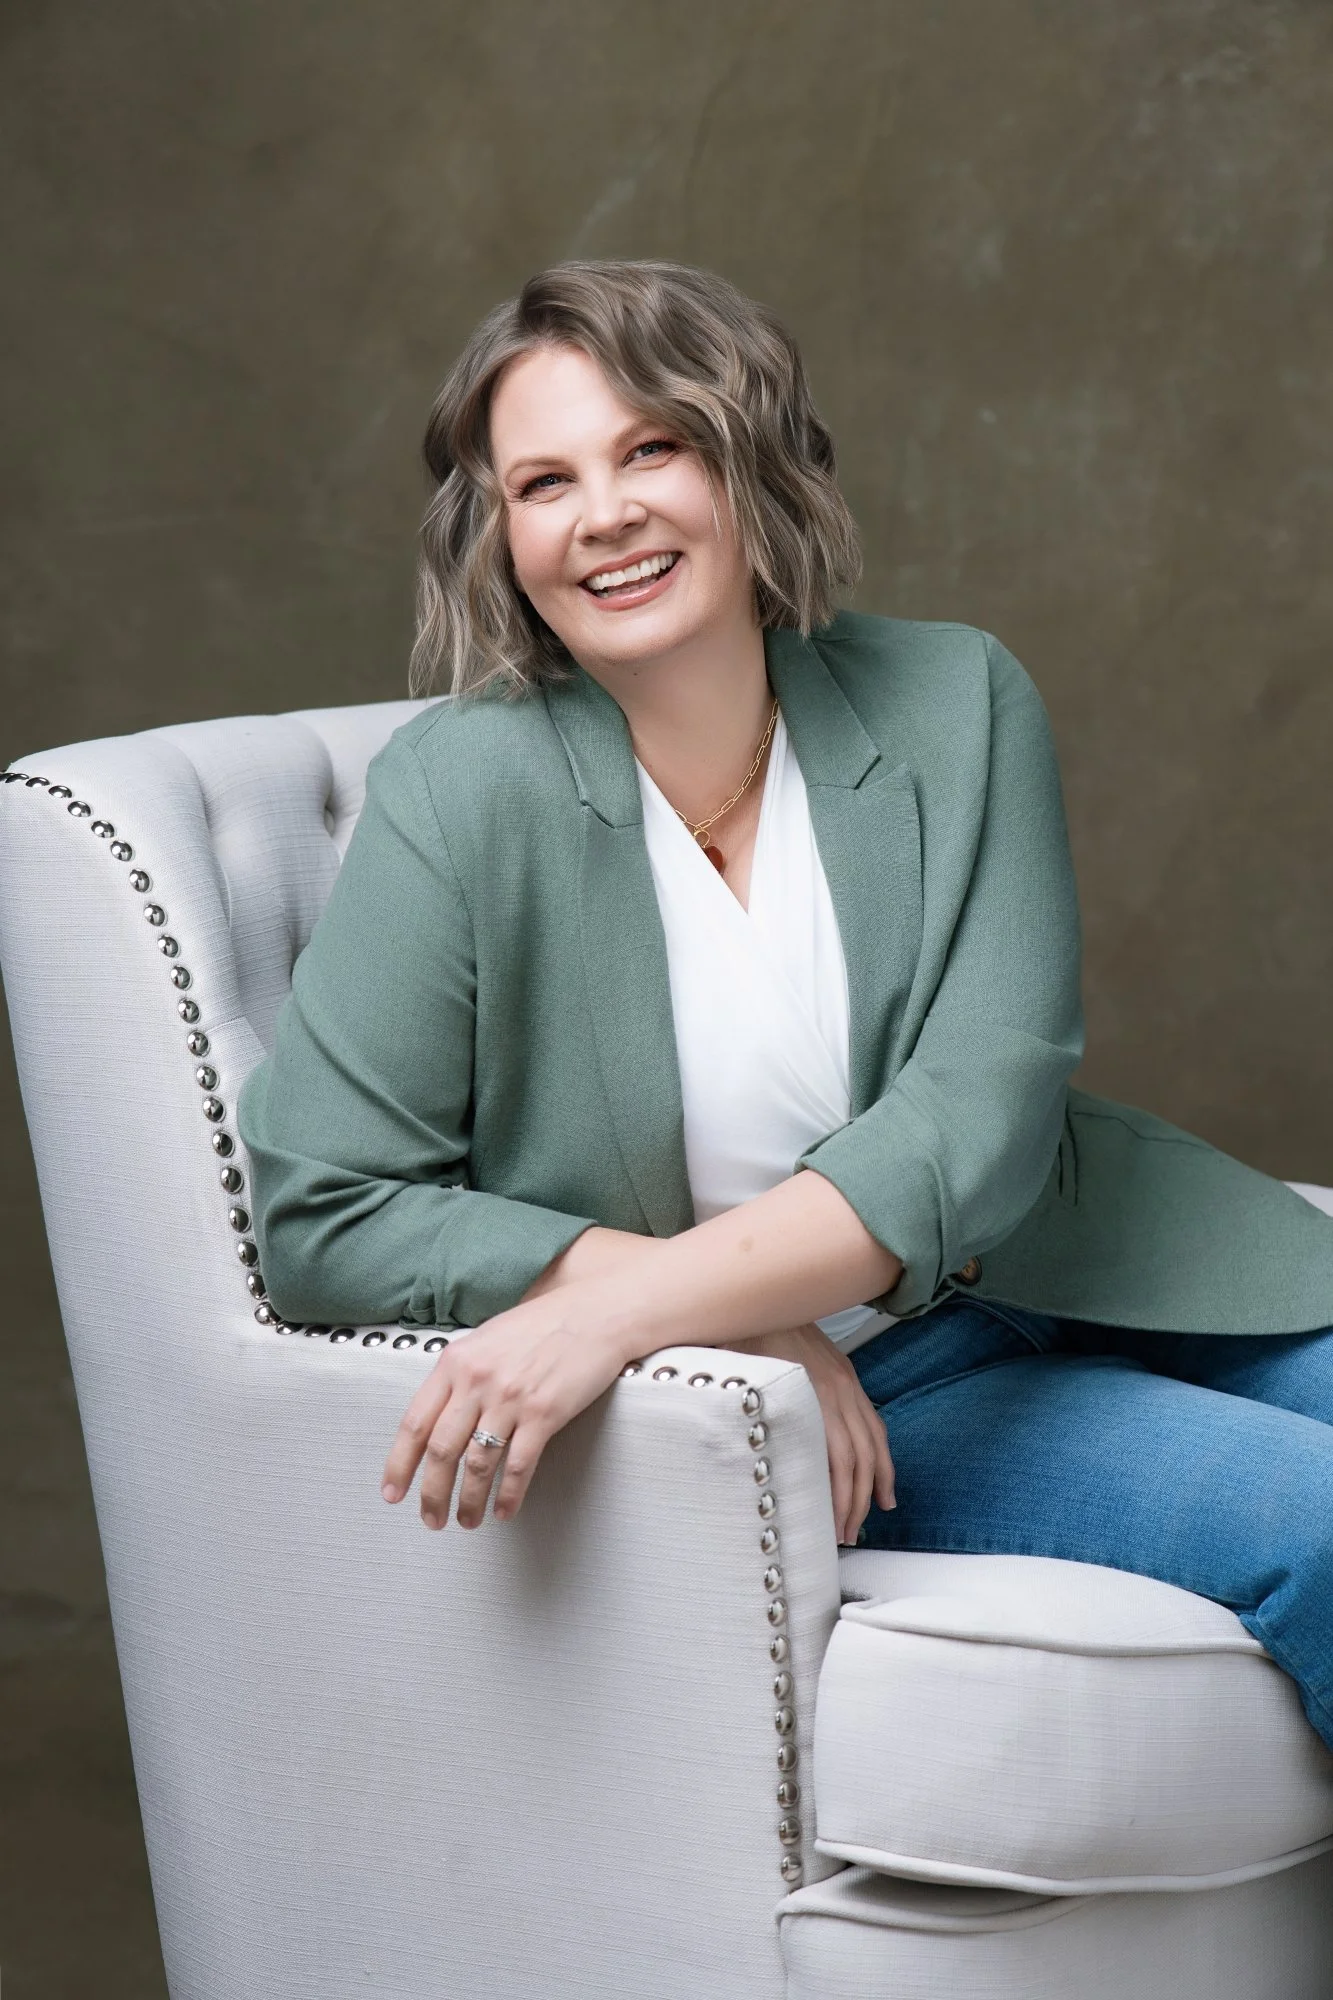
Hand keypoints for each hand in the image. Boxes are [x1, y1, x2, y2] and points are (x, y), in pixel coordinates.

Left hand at [380, 1288, 632, 1530]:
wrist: (595, 1314)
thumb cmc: (544, 1323)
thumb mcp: (487, 1339)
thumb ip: (460, 1375)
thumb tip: (439, 1415)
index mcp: (457, 1362)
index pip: (415, 1422)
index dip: (399, 1464)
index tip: (394, 1491)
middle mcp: (478, 1381)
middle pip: (442, 1451)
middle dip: (432, 1494)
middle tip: (432, 1518)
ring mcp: (510, 1399)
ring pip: (477, 1464)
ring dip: (469, 1500)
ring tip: (468, 1520)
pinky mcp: (544, 1413)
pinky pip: (518, 1465)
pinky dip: (508, 1495)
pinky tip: (504, 1510)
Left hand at [730, 1323, 895, 1544]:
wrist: (763, 1287)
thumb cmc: (743, 1330)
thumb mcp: (733, 1372)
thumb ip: (733, 1407)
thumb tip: (719, 1442)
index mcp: (813, 1393)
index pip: (839, 1459)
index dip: (839, 1498)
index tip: (831, 1528)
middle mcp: (838, 1390)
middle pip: (861, 1458)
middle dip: (856, 1502)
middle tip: (846, 1536)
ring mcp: (847, 1382)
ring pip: (874, 1443)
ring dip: (875, 1484)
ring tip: (868, 1519)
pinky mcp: (848, 1376)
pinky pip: (874, 1423)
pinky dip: (883, 1455)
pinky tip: (883, 1482)